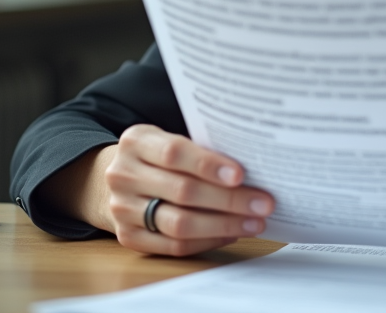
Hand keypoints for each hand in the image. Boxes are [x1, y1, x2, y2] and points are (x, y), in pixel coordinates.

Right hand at [100, 124, 275, 255]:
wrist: (122, 177)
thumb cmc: (161, 155)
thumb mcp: (171, 139)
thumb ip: (201, 149)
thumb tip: (252, 170)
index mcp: (136, 141)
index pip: (174, 153)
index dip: (209, 165)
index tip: (241, 175)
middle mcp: (123, 175)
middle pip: (182, 192)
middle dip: (229, 199)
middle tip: (264, 203)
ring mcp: (122, 209)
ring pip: (179, 224)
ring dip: (223, 225)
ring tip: (254, 222)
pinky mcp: (128, 237)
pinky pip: (173, 246)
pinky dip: (207, 241)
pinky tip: (231, 234)